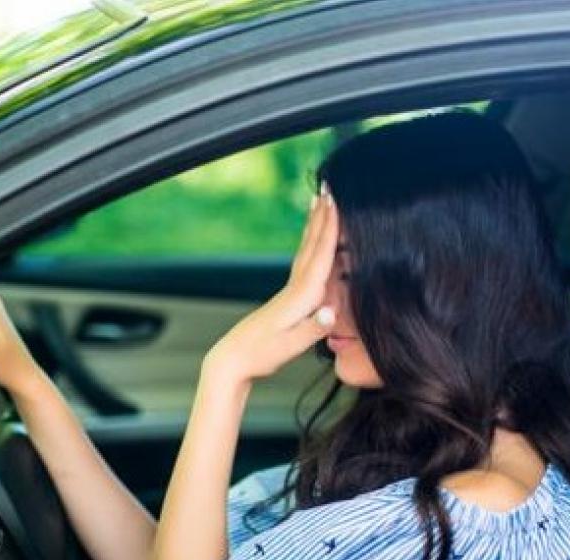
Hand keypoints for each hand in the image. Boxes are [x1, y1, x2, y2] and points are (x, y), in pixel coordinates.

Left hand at [204, 188, 338, 384]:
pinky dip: (310, 247)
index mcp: (299, 298)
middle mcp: (293, 289)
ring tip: (318, 203)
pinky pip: (302, 264)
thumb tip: (331, 312)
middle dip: (322, 217)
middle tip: (329, 188)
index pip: (320, 258)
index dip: (330, 230)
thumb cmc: (260, 356)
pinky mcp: (285, 299)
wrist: (232, 361)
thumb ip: (312, 329)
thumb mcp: (289, 347)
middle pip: (311, 246)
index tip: (336, 203)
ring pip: (306, 251)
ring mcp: (288, 292)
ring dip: (314, 226)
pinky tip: (311, 244)